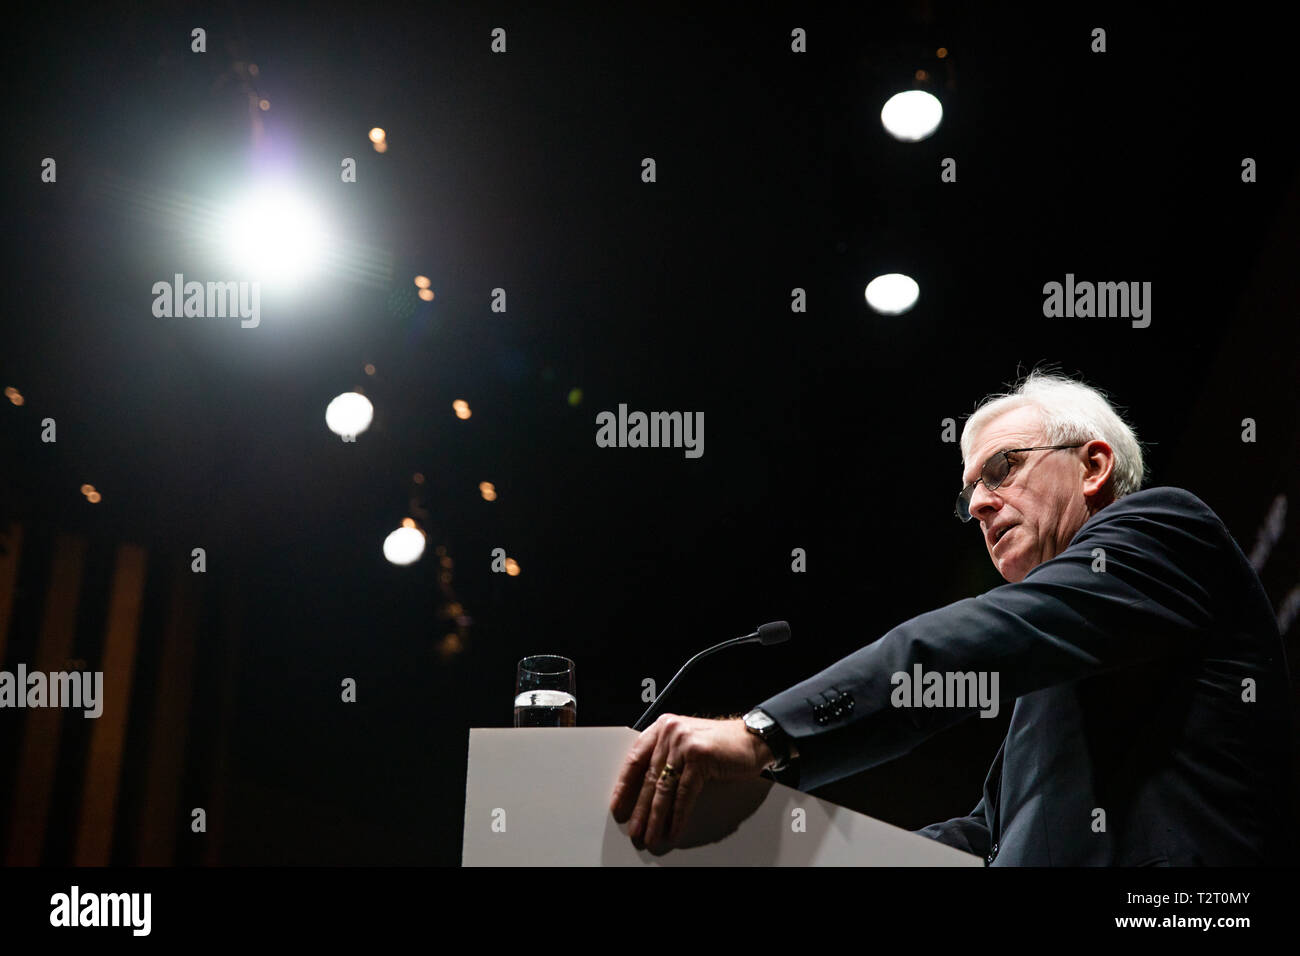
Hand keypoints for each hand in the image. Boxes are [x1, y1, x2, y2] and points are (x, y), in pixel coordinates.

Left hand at [609, 714, 772, 851]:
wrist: (753, 738)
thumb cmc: (721, 744)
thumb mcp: (687, 744)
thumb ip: (667, 758)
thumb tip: (646, 792)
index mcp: (663, 727)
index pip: (635, 758)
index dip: (624, 786)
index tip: (618, 806)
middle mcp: (670, 732)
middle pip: (649, 777)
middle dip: (640, 808)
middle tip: (634, 829)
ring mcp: (684, 743)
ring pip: (664, 788)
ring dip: (656, 817)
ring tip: (651, 835)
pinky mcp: (699, 757)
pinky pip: (684, 794)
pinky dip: (678, 816)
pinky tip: (673, 829)